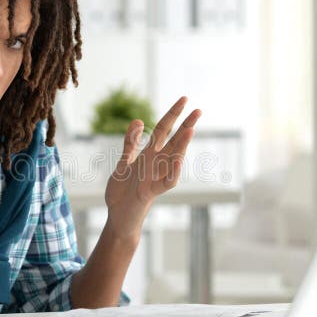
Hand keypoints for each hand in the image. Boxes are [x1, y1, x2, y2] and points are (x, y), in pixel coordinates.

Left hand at [104, 96, 200, 241]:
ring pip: (173, 159)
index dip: (173, 114)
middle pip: (173, 141)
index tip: (185, 99)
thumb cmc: (123, 192)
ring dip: (182, 145)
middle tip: (199, 110)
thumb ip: (131, 143)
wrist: (118, 217)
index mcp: (149, 155)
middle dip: (185, 125)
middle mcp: (156, 164)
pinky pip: (166, 182)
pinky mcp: (151, 192)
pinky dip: (172, 172)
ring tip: (191, 128)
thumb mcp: (124, 162)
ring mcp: (155, 177)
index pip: (163, 130)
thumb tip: (138, 119)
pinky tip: (177, 159)